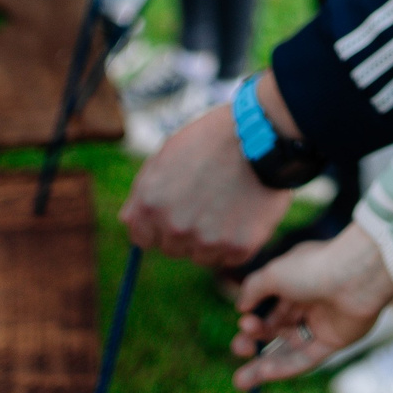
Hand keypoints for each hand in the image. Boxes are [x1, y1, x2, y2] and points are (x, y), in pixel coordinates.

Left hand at [120, 104, 292, 266]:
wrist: (263, 135)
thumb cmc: (213, 140)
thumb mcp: (166, 155)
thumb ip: (143, 192)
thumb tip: (129, 222)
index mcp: (151, 203)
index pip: (142, 238)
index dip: (158, 226)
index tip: (174, 214)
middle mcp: (174, 227)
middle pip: (172, 248)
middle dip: (185, 232)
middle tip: (208, 202)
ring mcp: (207, 240)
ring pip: (201, 256)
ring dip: (211, 239)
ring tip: (229, 205)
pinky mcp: (238, 248)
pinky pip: (230, 257)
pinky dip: (236, 241)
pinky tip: (244, 213)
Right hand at [232, 225, 392, 388]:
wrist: (355, 277)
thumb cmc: (313, 269)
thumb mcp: (273, 273)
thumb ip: (253, 289)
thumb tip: (241, 306)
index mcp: (295, 282)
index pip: (270, 307)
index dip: (255, 319)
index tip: (244, 324)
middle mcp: (308, 304)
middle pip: (276, 330)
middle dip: (254, 343)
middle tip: (239, 350)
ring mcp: (321, 325)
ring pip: (288, 349)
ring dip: (263, 366)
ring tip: (240, 382)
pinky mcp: (334, 343)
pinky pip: (305, 359)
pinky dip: (284, 368)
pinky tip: (264, 374)